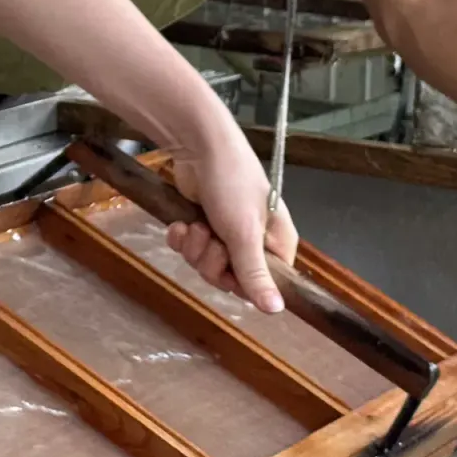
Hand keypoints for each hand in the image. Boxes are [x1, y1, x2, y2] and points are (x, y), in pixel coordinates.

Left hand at [163, 138, 297, 311]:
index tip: (230, 269)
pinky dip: (180, 237)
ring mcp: (224, 232)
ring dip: (194, 247)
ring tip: (195, 225)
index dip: (240, 283)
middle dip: (211, 261)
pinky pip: (187, 248)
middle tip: (210, 239)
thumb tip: (277, 311)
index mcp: (277, 245)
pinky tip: (179, 223)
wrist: (199, 145)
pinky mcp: (199, 223)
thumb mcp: (245, 233)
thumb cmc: (232, 185)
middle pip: (228, 278)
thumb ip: (256, 274)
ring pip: (204, 264)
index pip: (262, 285)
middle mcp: (253, 242)